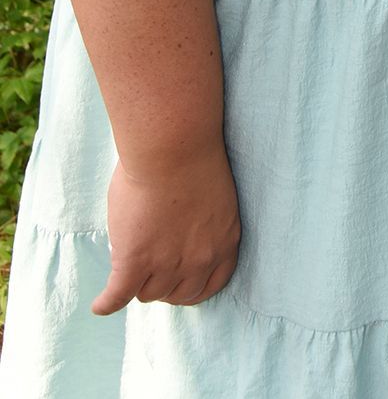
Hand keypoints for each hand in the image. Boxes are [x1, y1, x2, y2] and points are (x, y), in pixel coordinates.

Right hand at [92, 146, 240, 314]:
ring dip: (138, 285)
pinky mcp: (135, 262)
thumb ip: (201, 225)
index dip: (194, 286)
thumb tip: (180, 235)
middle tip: (152, 273)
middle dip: (166, 286)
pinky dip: (107, 303)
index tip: (181, 283)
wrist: (172, 146)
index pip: (213, 284)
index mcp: (224, 241)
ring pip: (148, 294)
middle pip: (178, 294)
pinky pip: (118, 296)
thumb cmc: (193, 156)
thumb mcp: (213, 197)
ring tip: (128, 272)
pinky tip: (100, 305)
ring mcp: (167, 264)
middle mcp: (200, 260)